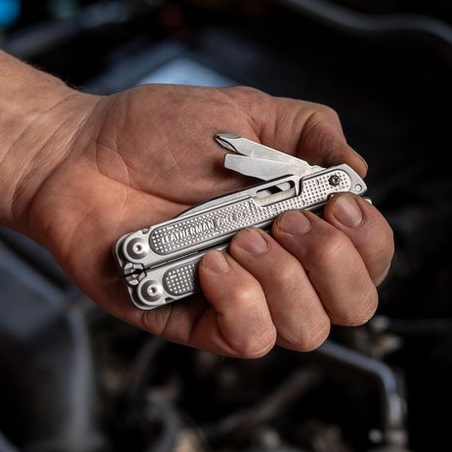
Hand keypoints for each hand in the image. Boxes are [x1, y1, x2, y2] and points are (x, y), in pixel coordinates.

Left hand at [13, 84, 393, 357]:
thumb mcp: (245, 112)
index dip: (369, 241)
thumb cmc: (156, 133)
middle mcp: (279, 267)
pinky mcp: (195, 320)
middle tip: (285, 220)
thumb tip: (358, 170)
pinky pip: (246, 340)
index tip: (337, 204)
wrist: (81, 154)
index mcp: (301, 221)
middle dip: (333, 263)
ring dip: (283, 280)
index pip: (370, 258)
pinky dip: (240, 302)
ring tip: (240, 236)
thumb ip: (311, 129)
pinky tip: (211, 263)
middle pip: (353, 307)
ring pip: (306, 330)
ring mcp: (239, 299)